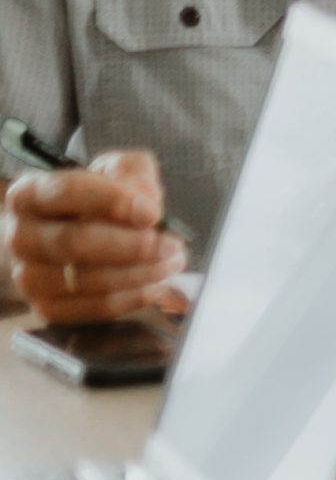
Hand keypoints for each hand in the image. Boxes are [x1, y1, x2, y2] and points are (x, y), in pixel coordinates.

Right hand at [1, 150, 192, 327]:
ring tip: (172, 262)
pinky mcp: (47, 308)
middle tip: (171, 244)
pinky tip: (156, 284)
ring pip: (88, 280)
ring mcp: (29, 276)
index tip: (152, 212)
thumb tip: (147, 204)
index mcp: (29, 193)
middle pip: (76, 242)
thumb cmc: (91, 201)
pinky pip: (94, 308)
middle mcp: (20, 236)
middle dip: (133, 245)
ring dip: (140, 274)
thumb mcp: (112, 171)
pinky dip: (132, 298)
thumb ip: (133, 174)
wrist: (60, 238)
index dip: (113, 201)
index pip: (67, 192)